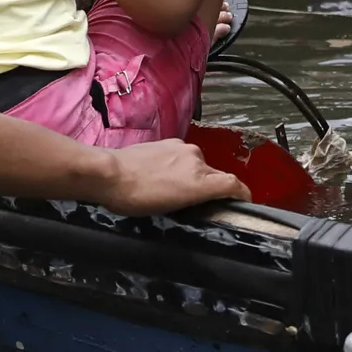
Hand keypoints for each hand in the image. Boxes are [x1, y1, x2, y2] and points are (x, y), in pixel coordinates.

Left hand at [90, 139, 246, 215]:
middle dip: (213, 189)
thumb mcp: (170, 208)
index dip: (243, 195)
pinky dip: (181, 166)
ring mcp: (182, 148)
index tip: (244, 202)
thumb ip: (196, 201)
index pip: (234, 184)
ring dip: (194, 176)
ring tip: (174, 190)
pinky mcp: (169, 142)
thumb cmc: (135, 198)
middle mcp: (197, 159)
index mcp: (201, 179)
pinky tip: (163, 176)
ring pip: (199, 165)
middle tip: (199, 204)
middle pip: (216, 175)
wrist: (108, 174)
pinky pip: (184, 156)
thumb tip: (205, 200)